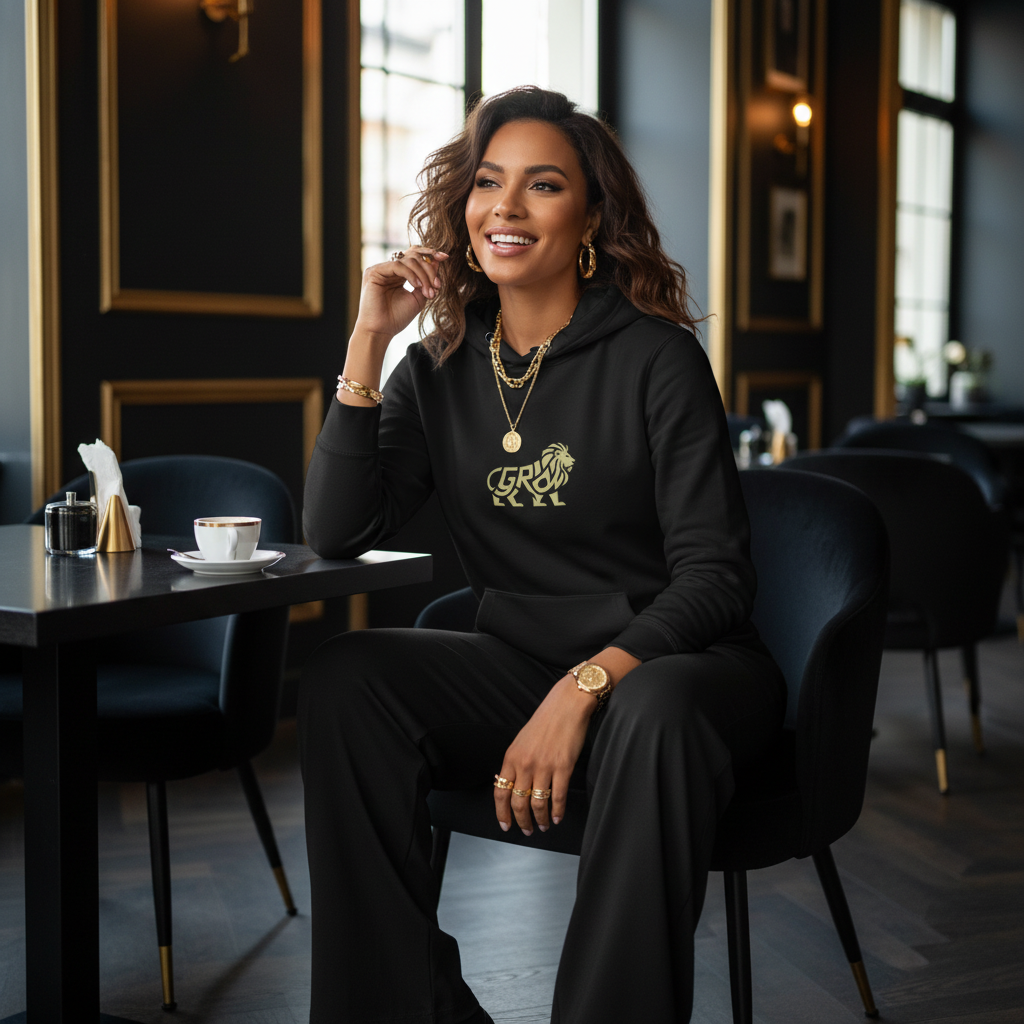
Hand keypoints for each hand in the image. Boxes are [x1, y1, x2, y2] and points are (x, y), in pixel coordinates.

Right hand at [353, 247, 448, 340]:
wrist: (381, 331)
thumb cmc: (397, 318)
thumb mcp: (418, 298)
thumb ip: (427, 281)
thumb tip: (437, 263)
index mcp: (399, 274)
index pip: (415, 256)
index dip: (430, 254)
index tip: (445, 257)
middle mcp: (390, 269)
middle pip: (414, 256)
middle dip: (429, 268)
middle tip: (437, 285)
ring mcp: (381, 269)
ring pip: (408, 260)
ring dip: (423, 275)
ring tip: (428, 292)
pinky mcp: (374, 272)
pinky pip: (397, 266)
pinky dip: (411, 275)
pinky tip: (417, 286)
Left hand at [494, 675, 594, 834]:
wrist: (567, 704)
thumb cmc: (546, 720)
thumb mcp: (522, 740)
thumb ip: (516, 762)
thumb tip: (511, 783)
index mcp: (511, 757)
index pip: (500, 792)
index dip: (501, 813)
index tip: (505, 825)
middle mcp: (524, 764)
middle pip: (518, 802)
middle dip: (521, 821)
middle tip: (526, 830)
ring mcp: (544, 766)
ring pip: (537, 803)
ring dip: (540, 819)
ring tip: (543, 826)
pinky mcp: (563, 767)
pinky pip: (558, 797)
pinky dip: (557, 811)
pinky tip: (557, 817)